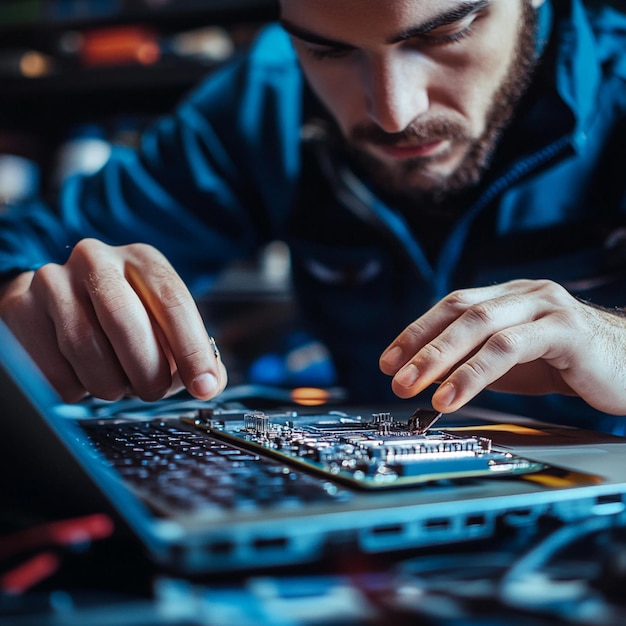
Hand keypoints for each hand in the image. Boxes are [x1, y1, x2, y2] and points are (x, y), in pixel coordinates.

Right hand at [0, 238, 226, 402]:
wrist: (60, 295)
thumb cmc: (123, 313)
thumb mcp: (162, 319)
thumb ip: (192, 349)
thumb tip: (210, 382)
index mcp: (142, 259)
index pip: (172, 301)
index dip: (192, 349)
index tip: (204, 386)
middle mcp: (97, 260)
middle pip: (125, 322)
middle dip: (147, 370)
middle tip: (154, 391)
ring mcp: (53, 281)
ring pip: (85, 348)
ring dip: (111, 383)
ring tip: (120, 384)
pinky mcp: (21, 308)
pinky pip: (54, 368)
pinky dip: (78, 389)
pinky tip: (87, 379)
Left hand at [379, 279, 625, 414]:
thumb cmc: (570, 366)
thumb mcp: (513, 363)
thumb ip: (476, 360)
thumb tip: (427, 375)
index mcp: (508, 296)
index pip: (451, 306)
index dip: (416, 332)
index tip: (388, 361)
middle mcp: (524, 293)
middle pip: (459, 310)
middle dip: (421, 345)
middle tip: (394, 376)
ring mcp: (545, 306)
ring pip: (480, 325)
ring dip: (441, 359)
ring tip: (415, 388)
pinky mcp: (564, 329)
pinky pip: (509, 347)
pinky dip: (474, 373)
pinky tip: (452, 395)